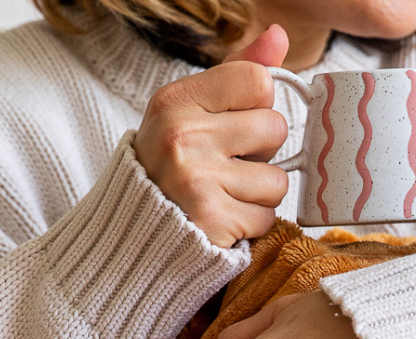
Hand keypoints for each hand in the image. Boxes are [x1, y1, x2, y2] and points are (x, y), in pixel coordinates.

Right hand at [133, 26, 290, 247]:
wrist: (137, 228)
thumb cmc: (171, 163)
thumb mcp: (191, 108)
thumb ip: (237, 72)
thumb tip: (278, 35)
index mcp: (177, 101)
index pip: (258, 80)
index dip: (258, 104)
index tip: (236, 123)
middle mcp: (184, 137)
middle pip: (275, 128)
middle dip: (263, 151)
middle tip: (230, 163)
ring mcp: (198, 182)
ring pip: (277, 180)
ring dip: (260, 192)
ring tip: (227, 192)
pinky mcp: (213, 221)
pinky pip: (267, 216)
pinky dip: (252, 222)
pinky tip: (226, 216)